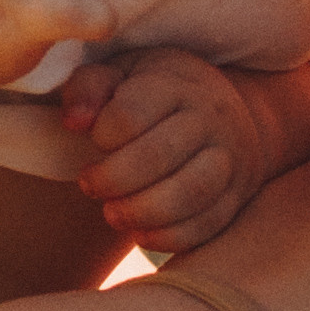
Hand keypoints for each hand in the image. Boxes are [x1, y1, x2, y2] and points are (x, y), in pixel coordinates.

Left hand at [57, 48, 271, 254]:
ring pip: (190, 193)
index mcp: (175, 84)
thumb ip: (89, 88)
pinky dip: (168, 237)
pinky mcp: (235, 198)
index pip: (131, 114)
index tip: (94, 140)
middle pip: (159, 154)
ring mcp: (229, 159)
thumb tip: (74, 121)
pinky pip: (206, 226)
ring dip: (141, 211)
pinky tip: (140, 232)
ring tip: (112, 213)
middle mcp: (209, 119)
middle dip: (114, 178)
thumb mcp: (123, 74)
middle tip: (89, 184)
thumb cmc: (157, 96)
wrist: (229, 114)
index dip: (103, 135)